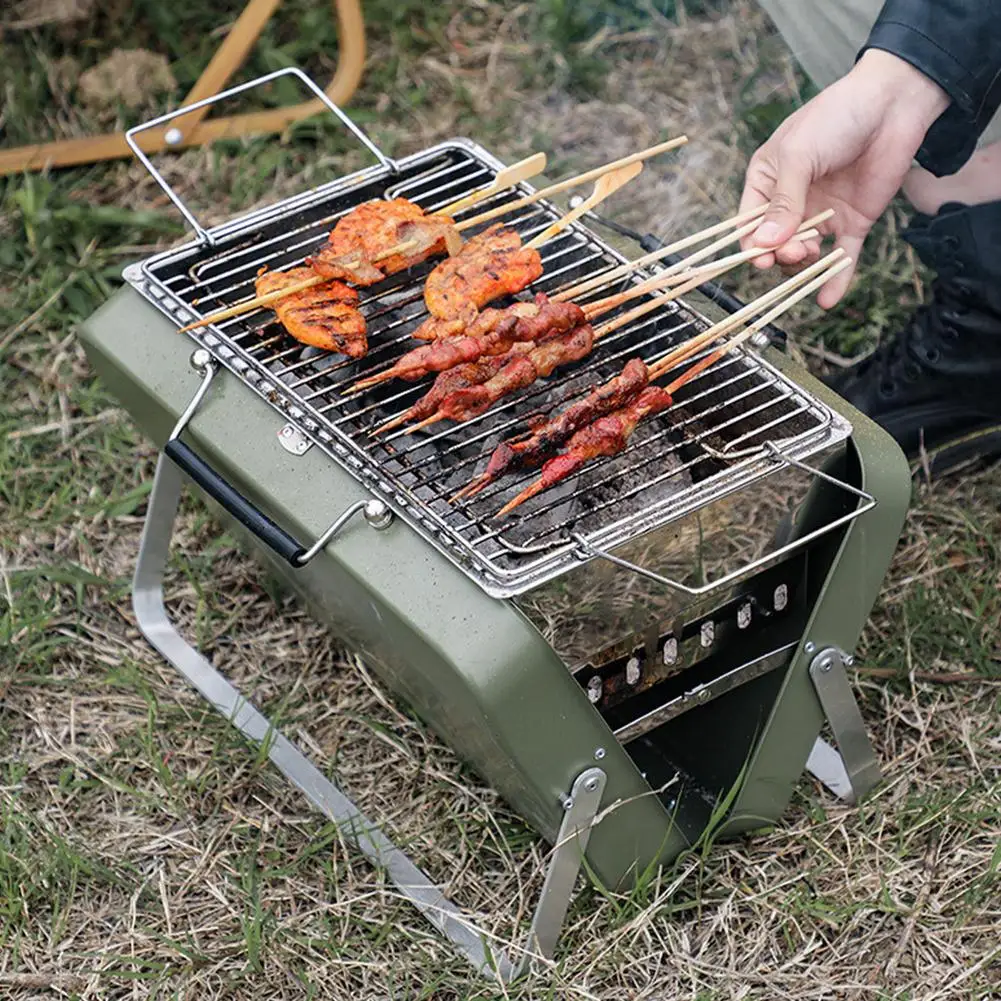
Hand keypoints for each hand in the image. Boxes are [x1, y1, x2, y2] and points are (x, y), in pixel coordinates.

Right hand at [739, 49, 949, 306]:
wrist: (891, 102)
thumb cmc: (835, 117)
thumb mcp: (799, 156)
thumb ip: (784, 202)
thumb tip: (764, 244)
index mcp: (767, 182)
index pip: (748, 224)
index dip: (751, 245)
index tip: (760, 257)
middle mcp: (791, 202)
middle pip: (774, 244)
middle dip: (780, 253)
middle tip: (793, 250)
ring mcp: (822, 214)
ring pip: (803, 253)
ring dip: (802, 262)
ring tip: (809, 254)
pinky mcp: (853, 221)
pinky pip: (841, 256)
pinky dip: (835, 279)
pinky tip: (827, 301)